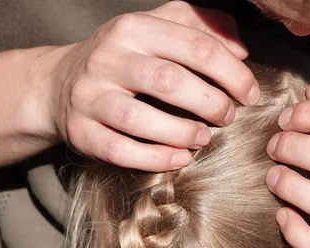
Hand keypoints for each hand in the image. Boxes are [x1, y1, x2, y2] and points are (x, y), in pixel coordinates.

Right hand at [46, 1, 258, 170]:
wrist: (58, 84)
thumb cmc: (123, 58)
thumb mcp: (157, 28)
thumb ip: (200, 27)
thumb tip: (241, 48)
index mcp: (135, 28)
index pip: (195, 46)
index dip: (232, 73)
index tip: (250, 94)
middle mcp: (108, 58)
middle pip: (170, 81)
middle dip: (210, 103)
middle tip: (228, 117)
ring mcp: (91, 97)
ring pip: (141, 119)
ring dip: (183, 133)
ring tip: (204, 138)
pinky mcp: (82, 132)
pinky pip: (121, 150)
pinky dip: (156, 158)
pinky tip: (180, 158)